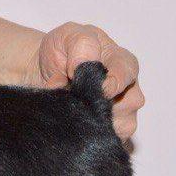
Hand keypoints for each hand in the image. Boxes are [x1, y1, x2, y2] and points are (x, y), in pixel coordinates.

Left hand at [37, 22, 143, 140]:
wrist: (45, 73)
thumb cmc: (62, 51)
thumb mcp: (69, 35)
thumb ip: (81, 45)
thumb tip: (82, 67)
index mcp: (123, 62)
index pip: (127, 75)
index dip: (114, 83)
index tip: (99, 88)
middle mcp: (128, 89)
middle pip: (130, 103)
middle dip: (101, 103)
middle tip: (75, 98)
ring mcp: (122, 113)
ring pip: (122, 126)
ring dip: (95, 120)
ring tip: (73, 110)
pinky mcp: (110, 133)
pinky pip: (109, 140)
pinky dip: (91, 134)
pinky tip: (76, 124)